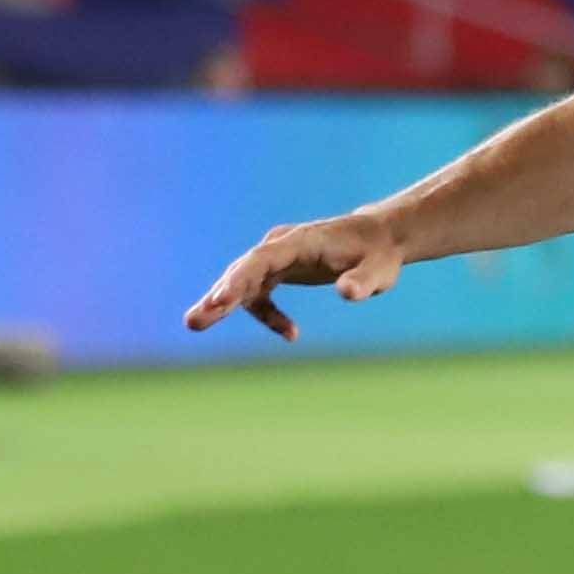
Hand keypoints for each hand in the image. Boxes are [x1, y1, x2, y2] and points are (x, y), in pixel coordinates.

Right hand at [184, 213, 408, 340]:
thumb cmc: (379, 255)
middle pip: (242, 270)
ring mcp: (277, 257)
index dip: (240, 280)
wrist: (378, 239)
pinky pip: (261, 293)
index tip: (221, 300)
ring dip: (223, 304)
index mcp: (299, 242)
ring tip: (197, 323)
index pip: (261, 260)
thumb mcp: (379, 271)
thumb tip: (347, 294)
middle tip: (193, 322)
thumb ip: (363, 282)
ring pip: (243, 281)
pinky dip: (267, 314)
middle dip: (219, 297)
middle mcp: (281, 246)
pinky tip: (292, 334)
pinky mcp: (280, 269)